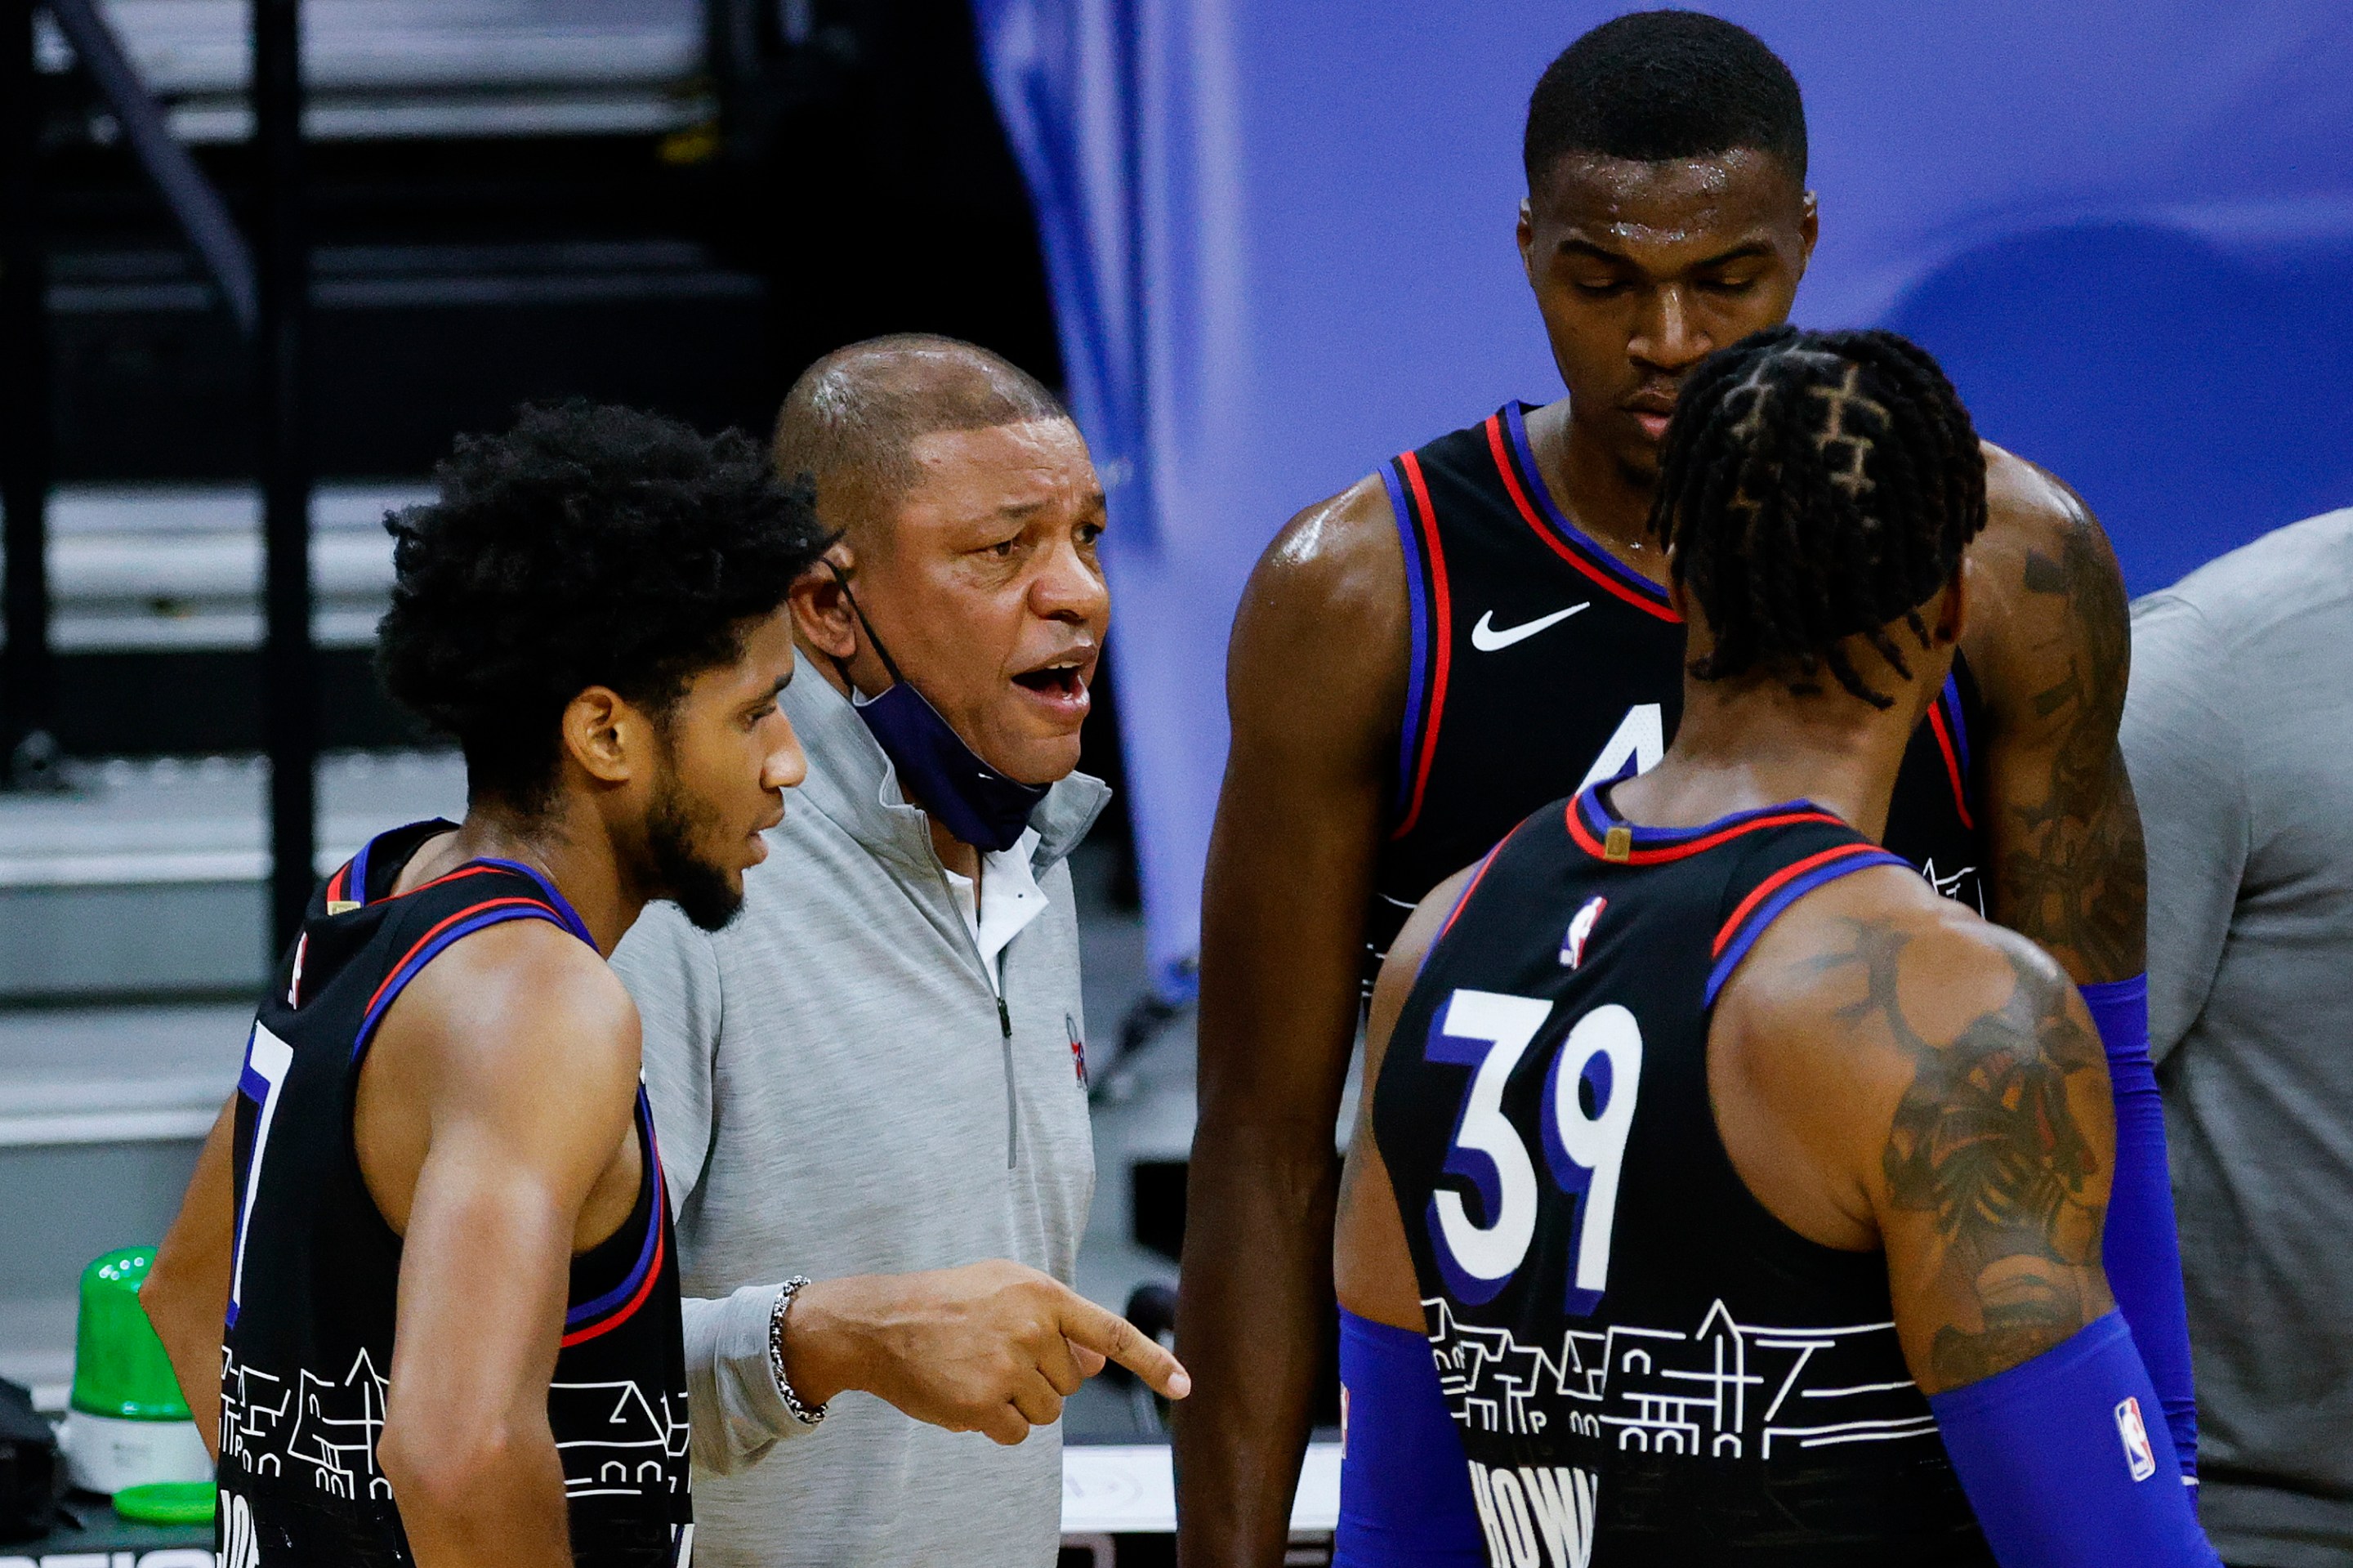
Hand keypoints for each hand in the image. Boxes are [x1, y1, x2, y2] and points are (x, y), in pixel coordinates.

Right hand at [783, 1260, 1189, 1444]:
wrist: (880, 1323)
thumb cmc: (947, 1304)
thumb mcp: (1005, 1290)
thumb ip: (1058, 1322)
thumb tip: (1100, 1364)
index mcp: (1042, 1294)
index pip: (1110, 1332)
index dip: (1152, 1361)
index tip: (1184, 1387)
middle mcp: (1030, 1327)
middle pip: (1071, 1383)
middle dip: (1041, 1378)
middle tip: (997, 1354)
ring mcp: (1006, 1366)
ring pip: (1048, 1412)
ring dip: (1019, 1403)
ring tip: (979, 1371)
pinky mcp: (982, 1403)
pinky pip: (1017, 1434)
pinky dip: (996, 1425)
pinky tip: (967, 1395)